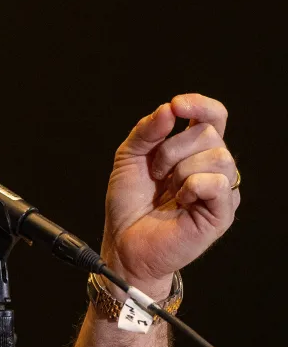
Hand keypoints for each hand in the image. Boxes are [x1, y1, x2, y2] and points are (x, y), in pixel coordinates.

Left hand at [100, 94, 240, 297]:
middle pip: (208, 133)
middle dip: (171, 149)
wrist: (124, 241)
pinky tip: (180, 201)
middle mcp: (211, 166)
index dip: (200, 104)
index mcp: (192, 149)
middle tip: (155, 173)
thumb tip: (168, 109)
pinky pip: (217, 182)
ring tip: (168, 191)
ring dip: (179, 170)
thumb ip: (146, 131)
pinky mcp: (223, 212)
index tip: (177, 106)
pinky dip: (192, 186)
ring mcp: (220, 188)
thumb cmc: (129, 202)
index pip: (213, 116)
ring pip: (216, 156)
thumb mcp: (129, 157)